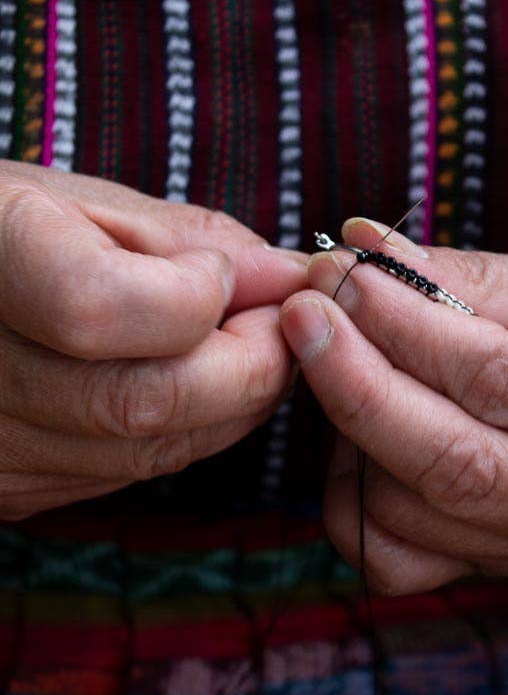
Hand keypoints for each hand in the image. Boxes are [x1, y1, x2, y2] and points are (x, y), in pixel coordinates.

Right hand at [0, 162, 307, 519]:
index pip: (99, 309)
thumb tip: (291, 278)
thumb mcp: (83, 202)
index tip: (218, 270)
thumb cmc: (2, 229)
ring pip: (151, 453)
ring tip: (244, 346)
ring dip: (233, 403)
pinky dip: (187, 431)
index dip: (192, 295)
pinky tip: (192, 383)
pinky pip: (129, 475)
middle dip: (251, 362)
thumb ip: (190, 240)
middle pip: (144, 402)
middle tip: (281, 320)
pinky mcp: (11, 492)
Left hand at [281, 220, 507, 594]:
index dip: (404, 329)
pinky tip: (365, 438)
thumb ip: (464, 278)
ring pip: (414, 519)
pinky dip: (359, 501)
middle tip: (303, 316)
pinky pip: (404, 561)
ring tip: (351, 365)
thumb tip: (359, 256)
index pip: (499, 380)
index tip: (342, 280)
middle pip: (453, 466)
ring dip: (352, 438)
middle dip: (354, 387)